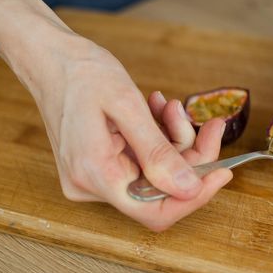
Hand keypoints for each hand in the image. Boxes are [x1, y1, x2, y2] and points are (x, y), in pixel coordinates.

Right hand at [25, 33, 231, 230]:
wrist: (50, 60)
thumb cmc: (82, 73)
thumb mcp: (126, 105)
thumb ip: (157, 151)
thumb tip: (189, 188)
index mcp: (95, 174)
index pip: (154, 212)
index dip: (194, 197)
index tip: (222, 172)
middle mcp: (91, 185)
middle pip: (159, 191)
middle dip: (189, 157)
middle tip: (207, 124)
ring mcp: (94, 178)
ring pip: (154, 175)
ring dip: (172, 143)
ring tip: (169, 108)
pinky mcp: (100, 167)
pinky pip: (141, 163)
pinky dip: (157, 140)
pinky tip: (156, 112)